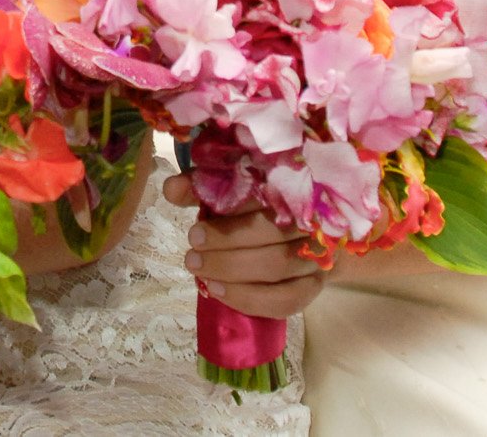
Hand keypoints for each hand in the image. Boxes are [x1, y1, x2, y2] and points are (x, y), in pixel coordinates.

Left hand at [164, 173, 324, 318]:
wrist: (302, 231)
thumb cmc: (257, 204)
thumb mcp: (229, 188)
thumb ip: (200, 186)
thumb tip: (170, 189)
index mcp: (289, 189)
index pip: (263, 205)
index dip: (228, 223)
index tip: (194, 235)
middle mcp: (310, 220)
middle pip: (273, 238)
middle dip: (227, 252)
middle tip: (192, 258)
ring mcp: (316, 254)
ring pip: (280, 268)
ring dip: (235, 276)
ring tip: (203, 276)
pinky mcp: (315, 284)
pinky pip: (288, 300)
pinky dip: (251, 299)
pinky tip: (221, 293)